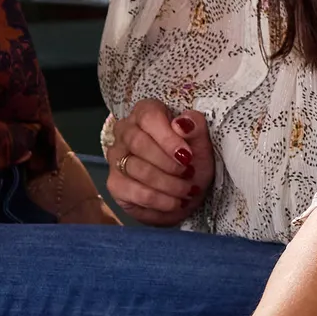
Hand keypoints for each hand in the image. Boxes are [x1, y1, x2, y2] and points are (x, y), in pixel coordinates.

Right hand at [105, 100, 212, 225]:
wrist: (186, 191)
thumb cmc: (192, 161)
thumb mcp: (202, 143)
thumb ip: (196, 128)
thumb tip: (183, 123)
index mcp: (146, 112)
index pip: (149, 118)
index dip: (168, 138)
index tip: (187, 156)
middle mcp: (125, 131)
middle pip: (138, 143)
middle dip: (168, 164)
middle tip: (189, 174)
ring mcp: (116, 157)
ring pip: (137, 169)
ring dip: (167, 184)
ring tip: (187, 191)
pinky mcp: (115, 183)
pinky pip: (134, 192)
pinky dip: (159, 200)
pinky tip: (175, 203)